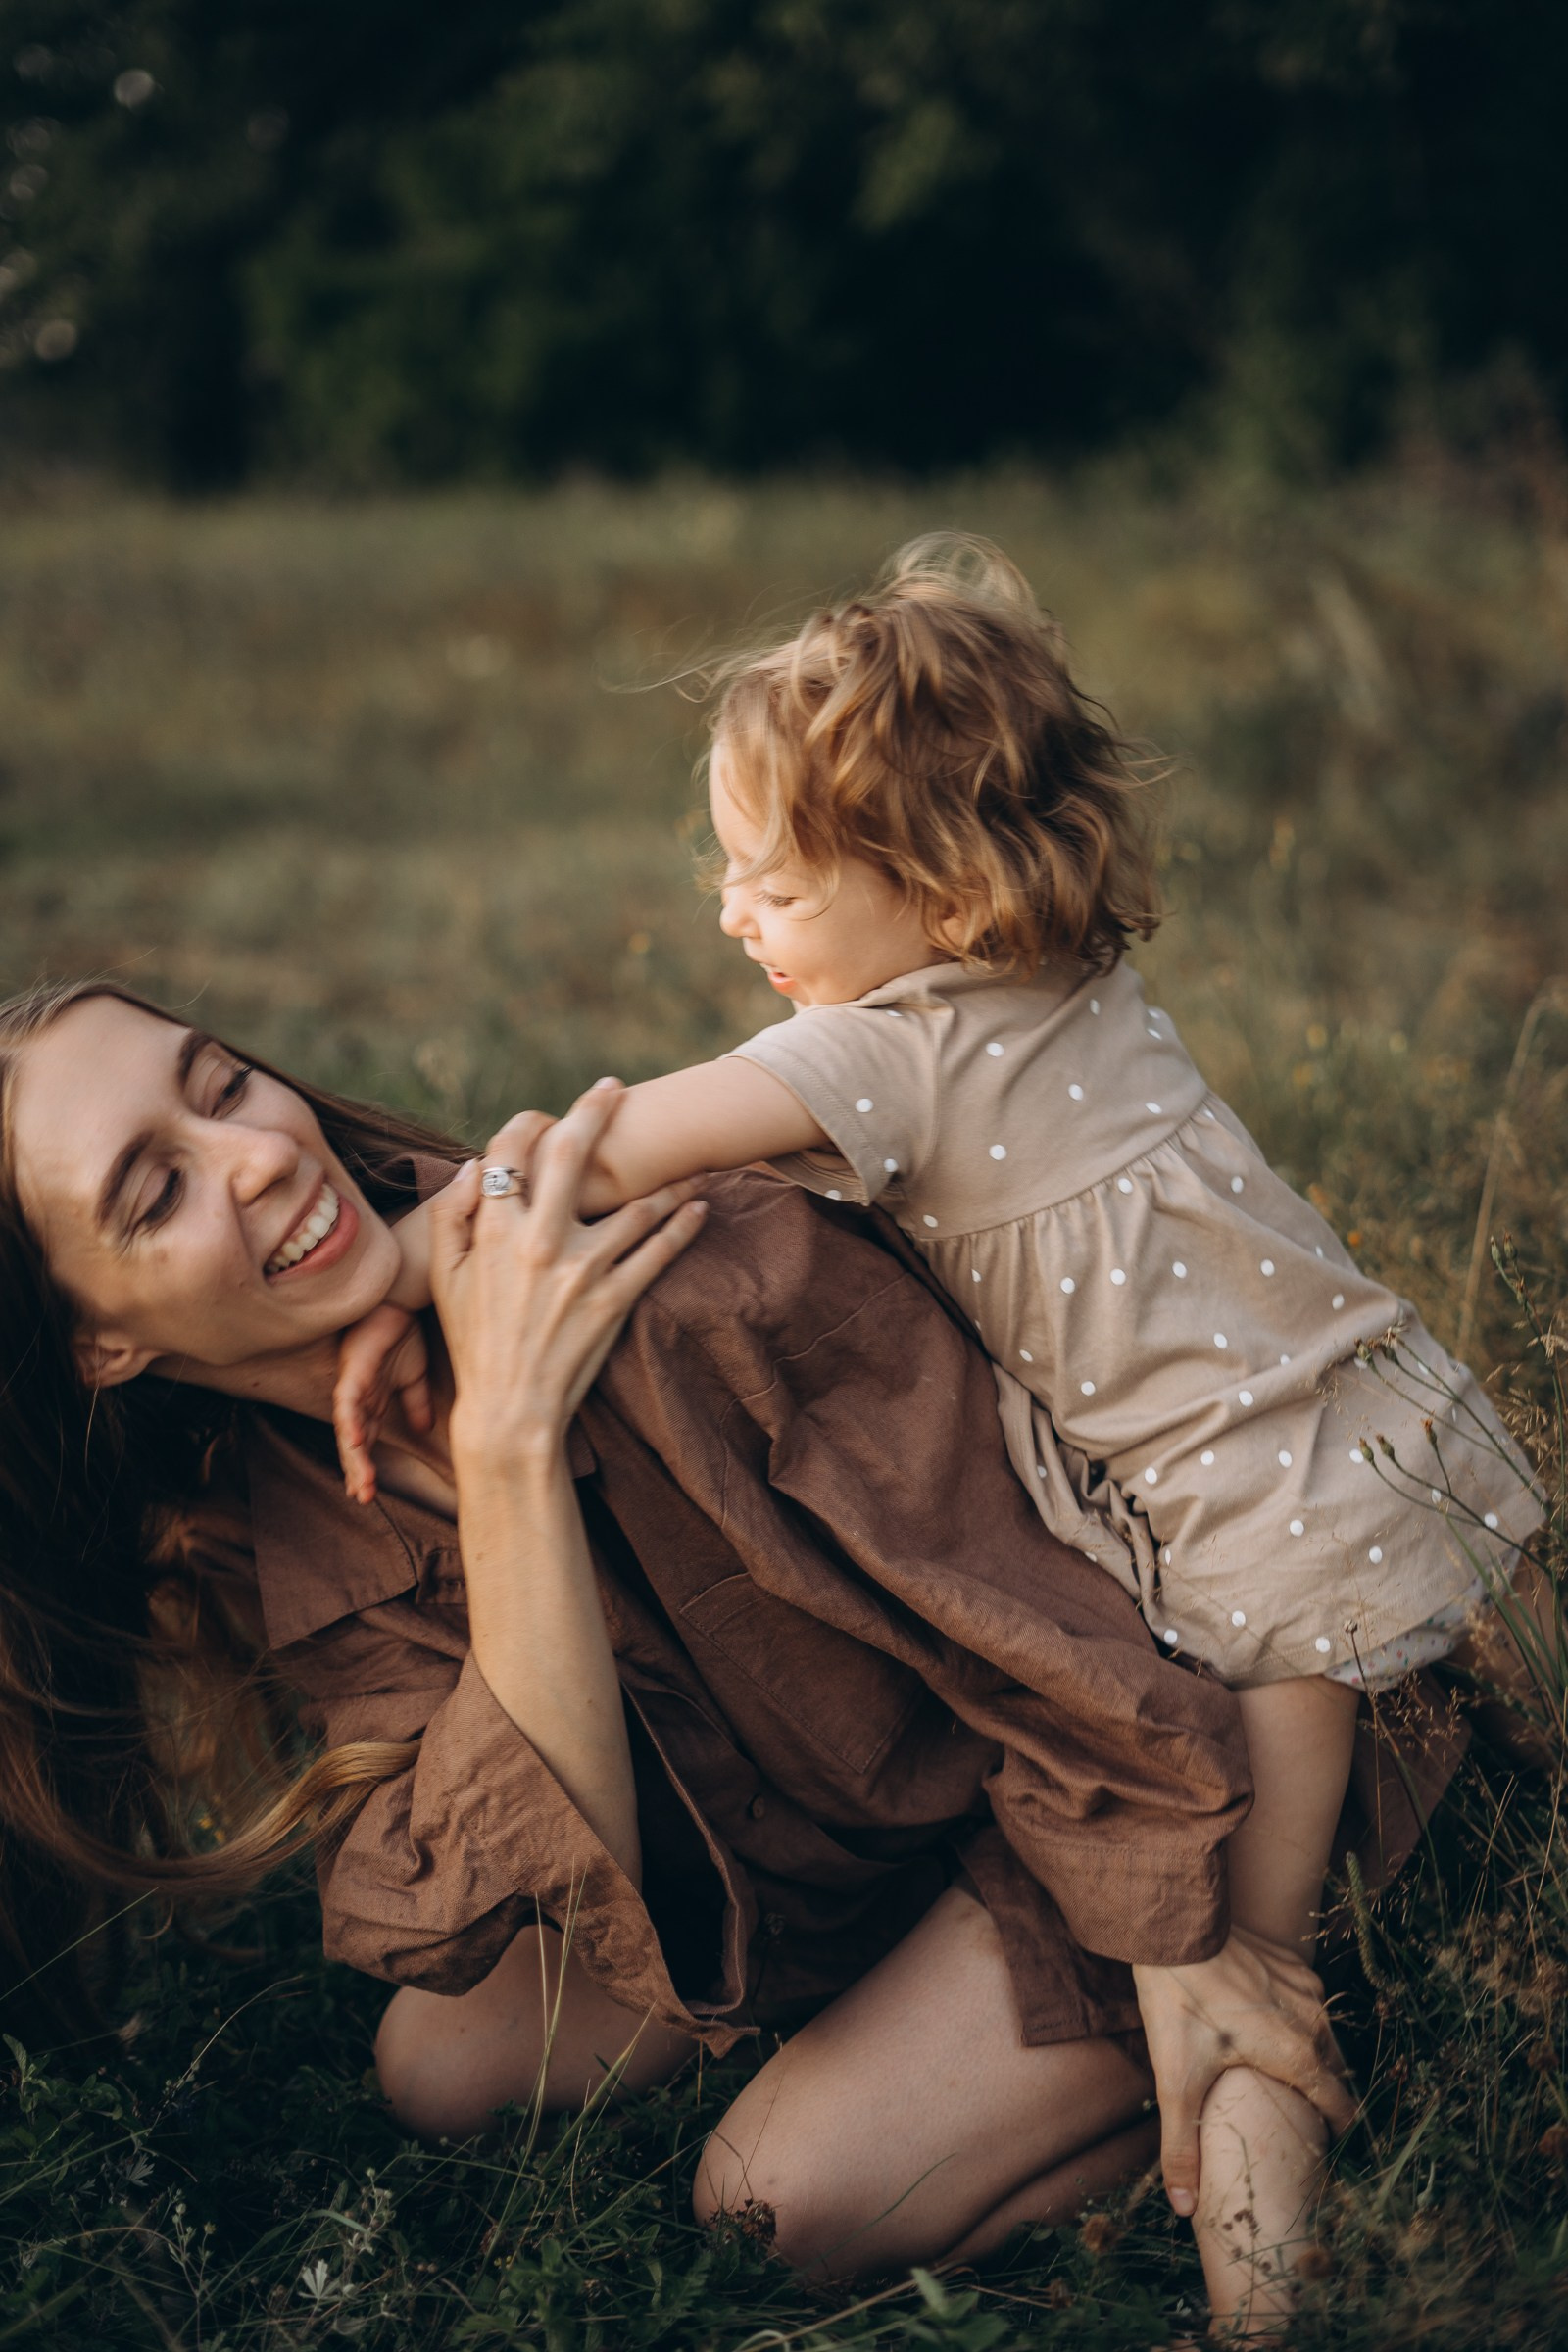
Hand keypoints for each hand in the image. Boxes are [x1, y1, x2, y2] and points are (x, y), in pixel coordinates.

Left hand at [332, 1303, 433, 1503]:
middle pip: (354, 1444)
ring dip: (354, 1457)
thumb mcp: (414, 1377)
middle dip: (358, 1472)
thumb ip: (415, 1404)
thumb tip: (424, 1429)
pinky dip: (352, 1422)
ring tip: (362, 1483)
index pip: (366, 1444)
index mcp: (372, 1405)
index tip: (368, 1495)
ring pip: (349, 1430)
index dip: (365, 1468)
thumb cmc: (401, 1335)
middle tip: (364, 1499)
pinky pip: (349, 1402)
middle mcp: (358, 1401)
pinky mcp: (353, 1373)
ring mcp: (353, 1388)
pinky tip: (357, 1441)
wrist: (398, 1302)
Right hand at [430, 1081, 707, 1468]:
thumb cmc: (473, 1343)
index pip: (510, 1150)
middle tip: (613, 1088)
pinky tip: (700, 1205)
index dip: (526, 1123)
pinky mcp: (617, 1299)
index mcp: (494, 1232)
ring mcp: (583, 1270)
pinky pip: (660, 1250)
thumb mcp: (444, 1281)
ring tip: (687, 1155)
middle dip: (595, 1111)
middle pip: (572, 1153)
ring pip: (635, 1203)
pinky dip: (685, 1224)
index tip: (543, 1115)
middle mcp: (541, 1241)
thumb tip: (472, 1166)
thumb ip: (449, 1218)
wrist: (510, 1410)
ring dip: (665, 1175)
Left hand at [1133, 1926, 1357, 2216]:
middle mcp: (1314, 2020)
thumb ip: (1181, 2148)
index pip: (1341, 2106)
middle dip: (1323, 2095)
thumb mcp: (1176, 2081)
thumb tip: (1183, 2208)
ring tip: (1283, 2074)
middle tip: (1298, 2115)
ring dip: (1310, 2054)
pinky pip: (1307, 2000)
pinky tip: (1267, 2025)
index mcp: (1298, 2056)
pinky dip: (1297, 2018)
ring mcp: (1305, 1986)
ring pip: (1323, 2034)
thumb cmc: (1179, 2003)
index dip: (1338, 2132)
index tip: (1326, 2147)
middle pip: (1334, 2071)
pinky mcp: (1291, 1961)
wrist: (1173, 1926)